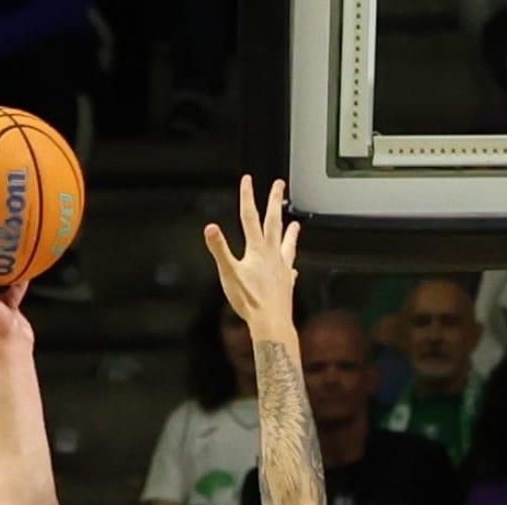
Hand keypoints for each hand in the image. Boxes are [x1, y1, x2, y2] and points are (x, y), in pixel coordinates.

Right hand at [202, 175, 299, 339]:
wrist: (271, 321)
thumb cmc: (250, 300)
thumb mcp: (229, 273)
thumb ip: (220, 249)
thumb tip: (210, 228)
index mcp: (257, 249)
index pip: (250, 217)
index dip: (247, 197)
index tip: (248, 180)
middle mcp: (273, 254)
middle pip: (274, 222)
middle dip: (275, 202)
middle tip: (279, 186)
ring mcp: (282, 268)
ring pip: (287, 244)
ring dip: (291, 233)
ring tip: (295, 224)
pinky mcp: (286, 283)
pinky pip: (290, 270)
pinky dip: (290, 265)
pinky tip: (293, 267)